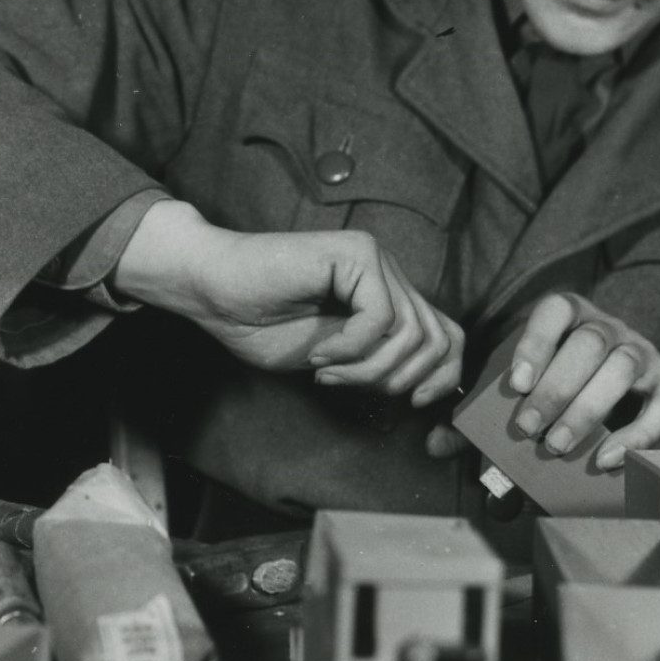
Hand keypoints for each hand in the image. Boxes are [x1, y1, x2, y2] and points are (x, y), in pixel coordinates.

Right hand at [112, 200, 463, 405]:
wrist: (212, 288)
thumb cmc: (259, 321)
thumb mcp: (334, 360)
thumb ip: (376, 365)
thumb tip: (422, 390)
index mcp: (387, 295)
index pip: (447, 338)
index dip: (443, 379)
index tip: (415, 406)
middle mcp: (389, 273)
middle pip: (438, 339)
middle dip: (399, 380)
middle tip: (347, 385)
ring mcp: (374, 259)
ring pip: (410, 333)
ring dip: (367, 368)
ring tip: (328, 371)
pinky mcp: (355, 254)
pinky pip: (377, 317)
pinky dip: (350, 348)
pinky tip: (319, 351)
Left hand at [501, 293, 659, 468]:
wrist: (644, 397)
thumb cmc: (576, 387)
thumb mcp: (543, 381)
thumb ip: (505, 402)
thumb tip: (447, 440)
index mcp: (576, 317)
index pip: (557, 310)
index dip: (535, 343)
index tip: (516, 384)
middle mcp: (612, 329)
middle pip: (589, 343)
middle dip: (555, 388)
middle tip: (529, 428)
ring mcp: (645, 354)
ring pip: (622, 368)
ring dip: (586, 411)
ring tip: (558, 445)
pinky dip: (634, 436)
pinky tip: (605, 459)